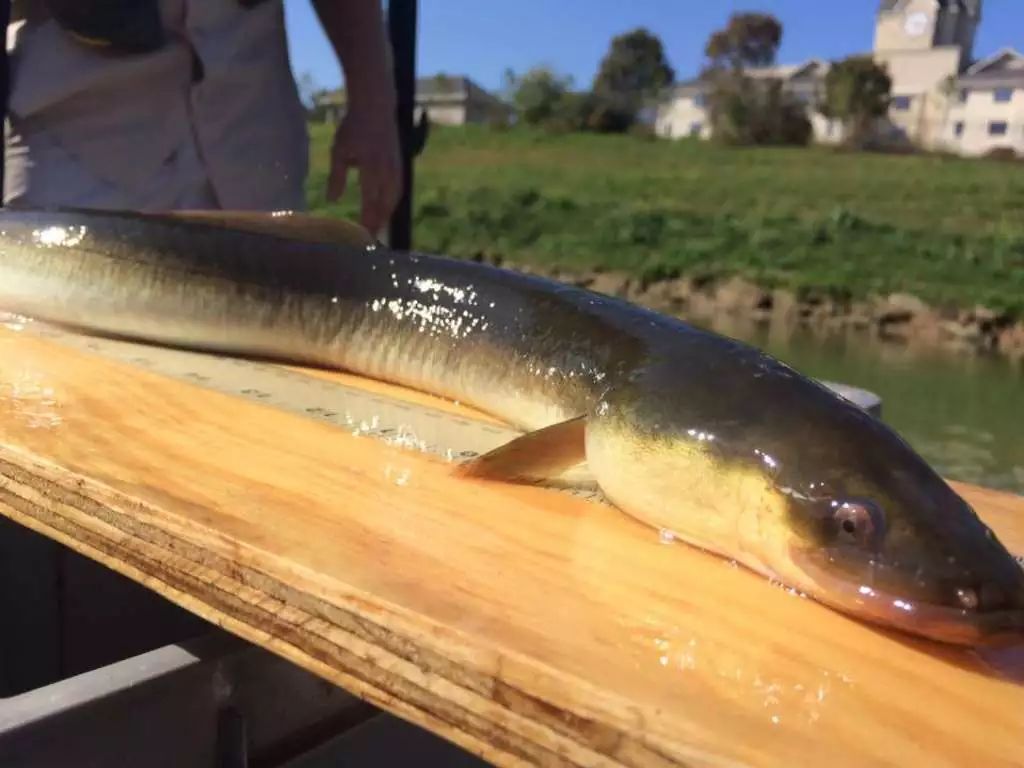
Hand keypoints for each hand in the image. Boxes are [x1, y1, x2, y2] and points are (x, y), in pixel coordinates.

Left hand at [327, 102, 401, 236]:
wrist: (376, 108)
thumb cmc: (353, 129)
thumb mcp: (339, 151)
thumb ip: (337, 177)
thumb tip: (331, 201)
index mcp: (371, 168)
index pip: (369, 201)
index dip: (366, 219)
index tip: (360, 234)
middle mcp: (387, 172)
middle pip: (384, 204)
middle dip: (377, 222)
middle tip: (369, 238)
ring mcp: (396, 169)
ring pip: (393, 199)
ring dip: (386, 215)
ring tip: (377, 227)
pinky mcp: (400, 166)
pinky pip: (398, 190)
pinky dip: (392, 203)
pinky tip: (386, 209)